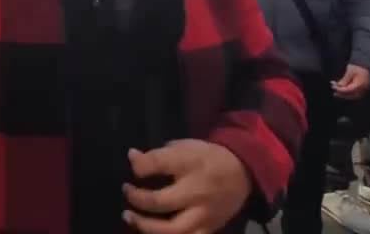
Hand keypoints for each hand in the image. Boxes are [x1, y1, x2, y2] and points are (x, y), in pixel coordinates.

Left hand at [123, 140, 251, 233]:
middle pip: (161, 202)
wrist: (243, 172)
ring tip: (130, 217)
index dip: (139, 165)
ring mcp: (204, 213)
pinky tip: (151, 232)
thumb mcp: (186, 145)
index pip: (158, 163)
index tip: (132, 162)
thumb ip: (159, 154)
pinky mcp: (209, 228)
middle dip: (137, 198)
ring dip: (145, 226)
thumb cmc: (207, 157)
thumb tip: (133, 157)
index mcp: (190, 163)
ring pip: (173, 230)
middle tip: (127, 191)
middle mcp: (197, 191)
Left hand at [332, 64, 369, 99]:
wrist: (367, 64)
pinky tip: (343, 91)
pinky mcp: (364, 90)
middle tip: (334, 91)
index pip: (349, 90)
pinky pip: (356, 94)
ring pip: (353, 96)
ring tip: (336, 93)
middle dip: (342, 94)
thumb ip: (345, 79)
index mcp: (360, 84)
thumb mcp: (350, 71)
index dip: (340, 89)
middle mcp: (363, 89)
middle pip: (351, 95)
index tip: (333, 86)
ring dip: (345, 95)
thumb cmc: (358, 66)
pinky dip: (349, 94)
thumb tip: (338, 86)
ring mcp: (364, 90)